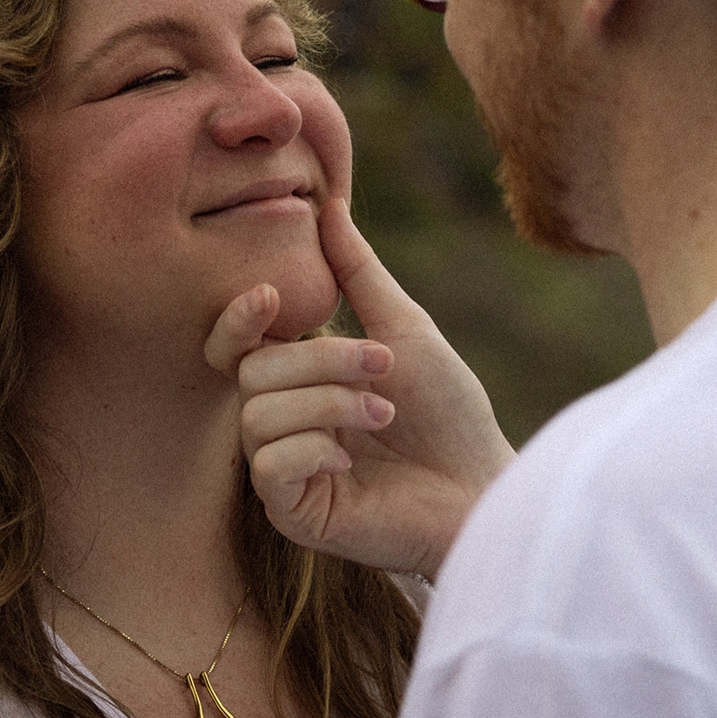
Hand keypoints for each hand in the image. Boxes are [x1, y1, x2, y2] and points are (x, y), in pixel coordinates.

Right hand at [205, 198, 514, 580]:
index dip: (238, 319)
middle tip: (383, 369)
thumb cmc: (448, 410)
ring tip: (383, 413)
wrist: (482, 484)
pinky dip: (313, 451)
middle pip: (251, 372)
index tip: (272, 297)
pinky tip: (352, 462)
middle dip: (322, 360)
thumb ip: (357, 272)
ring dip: (330, 404)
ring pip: (256, 415)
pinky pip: (268, 466)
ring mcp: (283, 468)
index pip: (234, 345)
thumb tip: (329, 205)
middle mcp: (281, 422)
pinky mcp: (293, 512)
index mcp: (297, 379)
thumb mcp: (402, 329)